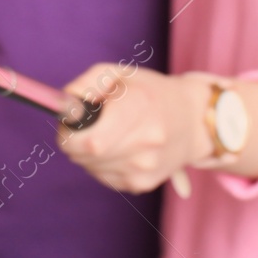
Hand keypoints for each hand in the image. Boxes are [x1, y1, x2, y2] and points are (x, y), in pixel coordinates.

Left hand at [58, 65, 213, 193]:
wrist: (193, 121)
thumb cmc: (150, 92)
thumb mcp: (119, 73)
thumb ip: (86, 84)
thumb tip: (65, 104)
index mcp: (138, 108)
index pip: (90, 140)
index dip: (70, 132)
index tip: (72, 120)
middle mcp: (145, 142)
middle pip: (85, 155)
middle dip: (75, 140)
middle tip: (87, 123)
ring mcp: (144, 167)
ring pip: (90, 167)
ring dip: (88, 152)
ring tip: (108, 133)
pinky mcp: (141, 184)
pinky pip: (103, 176)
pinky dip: (101, 163)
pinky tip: (118, 147)